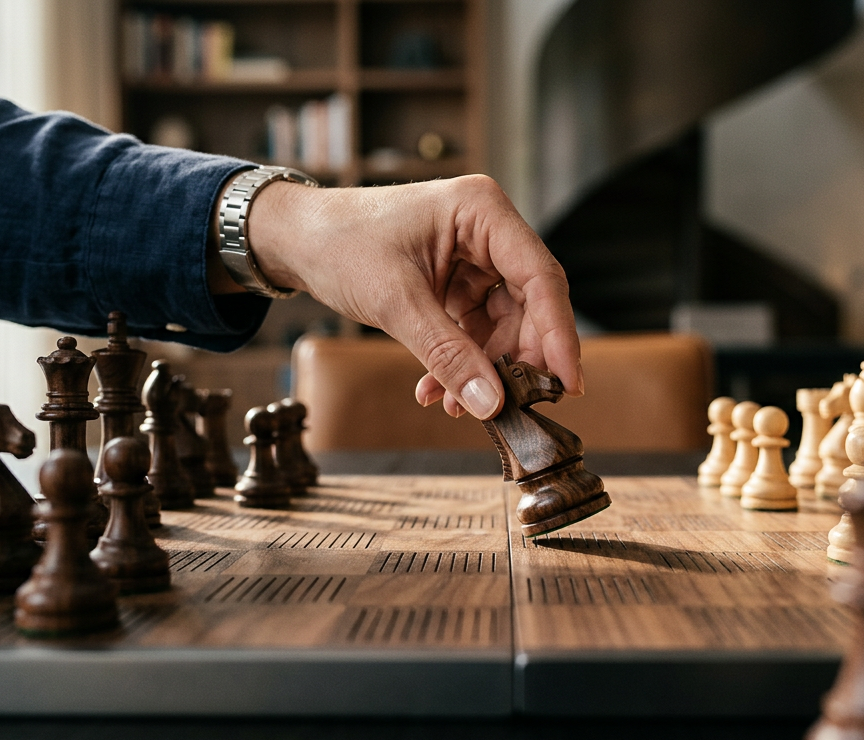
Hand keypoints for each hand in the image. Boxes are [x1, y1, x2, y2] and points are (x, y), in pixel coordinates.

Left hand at [237, 175, 582, 419]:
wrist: (295, 240)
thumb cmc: (340, 245)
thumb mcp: (396, 302)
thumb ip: (447, 354)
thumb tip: (491, 403)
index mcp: (482, 210)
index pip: (540, 277)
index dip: (558, 334)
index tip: (567, 384)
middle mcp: (487, 228)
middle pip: (529, 303)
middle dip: (515, 360)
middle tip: (508, 405)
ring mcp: (474, 255)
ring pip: (504, 322)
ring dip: (483, 368)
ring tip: (456, 405)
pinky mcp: (457, 280)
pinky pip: (475, 328)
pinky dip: (460, 361)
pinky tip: (438, 391)